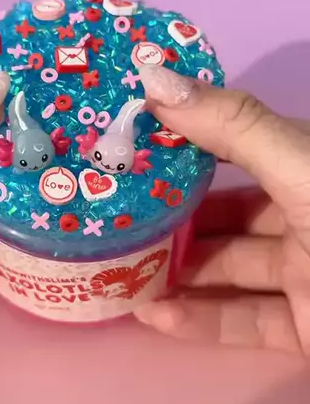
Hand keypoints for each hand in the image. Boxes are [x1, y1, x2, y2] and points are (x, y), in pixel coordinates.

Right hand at [134, 65, 309, 353]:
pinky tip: (155, 315)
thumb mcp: (306, 170)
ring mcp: (305, 272)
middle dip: (169, 215)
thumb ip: (233, 127)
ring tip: (120, 269)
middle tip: (113, 214)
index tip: (126, 142)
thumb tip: (156, 76)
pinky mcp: (307, 326)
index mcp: (305, 165)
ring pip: (227, 270)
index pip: (230, 145)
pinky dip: (201, 321)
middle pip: (222, 212)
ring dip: (176, 274)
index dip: (178, 140)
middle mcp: (303, 214)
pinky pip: (245, 322)